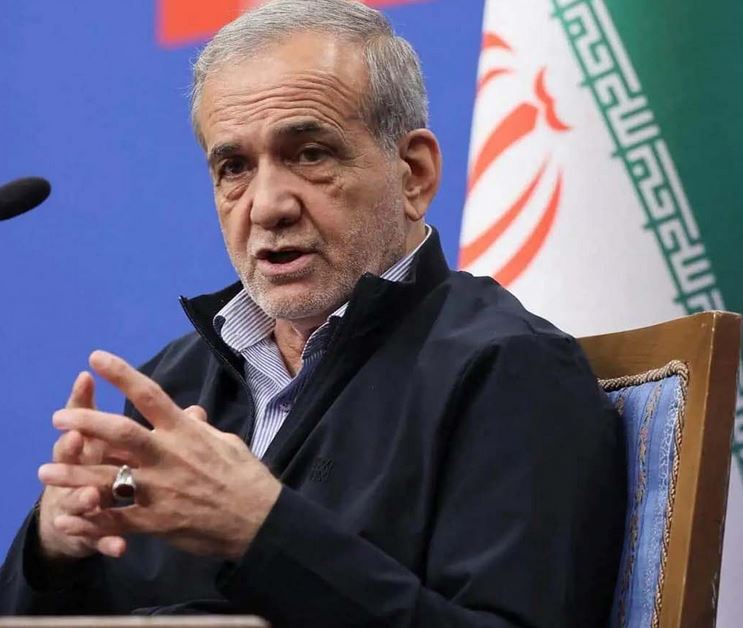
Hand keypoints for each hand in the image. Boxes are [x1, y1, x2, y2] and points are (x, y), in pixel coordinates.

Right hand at [37, 372, 125, 559]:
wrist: (75, 517)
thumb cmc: (97, 465)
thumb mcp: (106, 441)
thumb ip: (117, 416)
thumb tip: (129, 387)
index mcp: (88, 447)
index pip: (82, 422)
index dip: (81, 407)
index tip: (84, 385)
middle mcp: (78, 472)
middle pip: (70, 459)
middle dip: (71, 449)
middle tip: (75, 439)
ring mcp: (81, 503)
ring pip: (80, 498)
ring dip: (84, 496)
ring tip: (91, 496)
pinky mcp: (91, 532)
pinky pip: (101, 537)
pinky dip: (108, 541)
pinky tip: (119, 548)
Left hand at [38, 351, 281, 559]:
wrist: (259, 521)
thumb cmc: (246, 478)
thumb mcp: (227, 443)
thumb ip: (201, 428)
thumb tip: (190, 412)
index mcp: (186, 433)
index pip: (149, 396)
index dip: (121, 375)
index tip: (96, 357)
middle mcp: (169, 457)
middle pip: (121, 434)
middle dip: (87, 423)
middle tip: (58, 418)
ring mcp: (160, 491)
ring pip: (109, 479)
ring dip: (74, 475)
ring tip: (44, 471)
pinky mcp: (156, 522)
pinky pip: (116, 522)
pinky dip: (89, 522)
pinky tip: (67, 518)